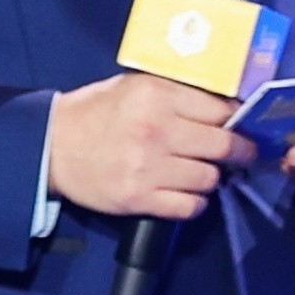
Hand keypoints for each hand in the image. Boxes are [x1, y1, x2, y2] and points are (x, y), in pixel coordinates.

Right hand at [47, 73, 255, 220]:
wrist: (52, 146)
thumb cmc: (97, 112)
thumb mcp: (135, 86)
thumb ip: (177, 94)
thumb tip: (225, 105)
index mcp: (157, 96)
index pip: (221, 110)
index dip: (238, 119)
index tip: (243, 125)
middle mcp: (157, 130)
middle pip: (223, 146)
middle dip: (239, 151)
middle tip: (241, 154)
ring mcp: (148, 168)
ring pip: (209, 179)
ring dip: (212, 178)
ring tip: (203, 172)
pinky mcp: (138, 198)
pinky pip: (188, 207)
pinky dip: (195, 203)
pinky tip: (187, 193)